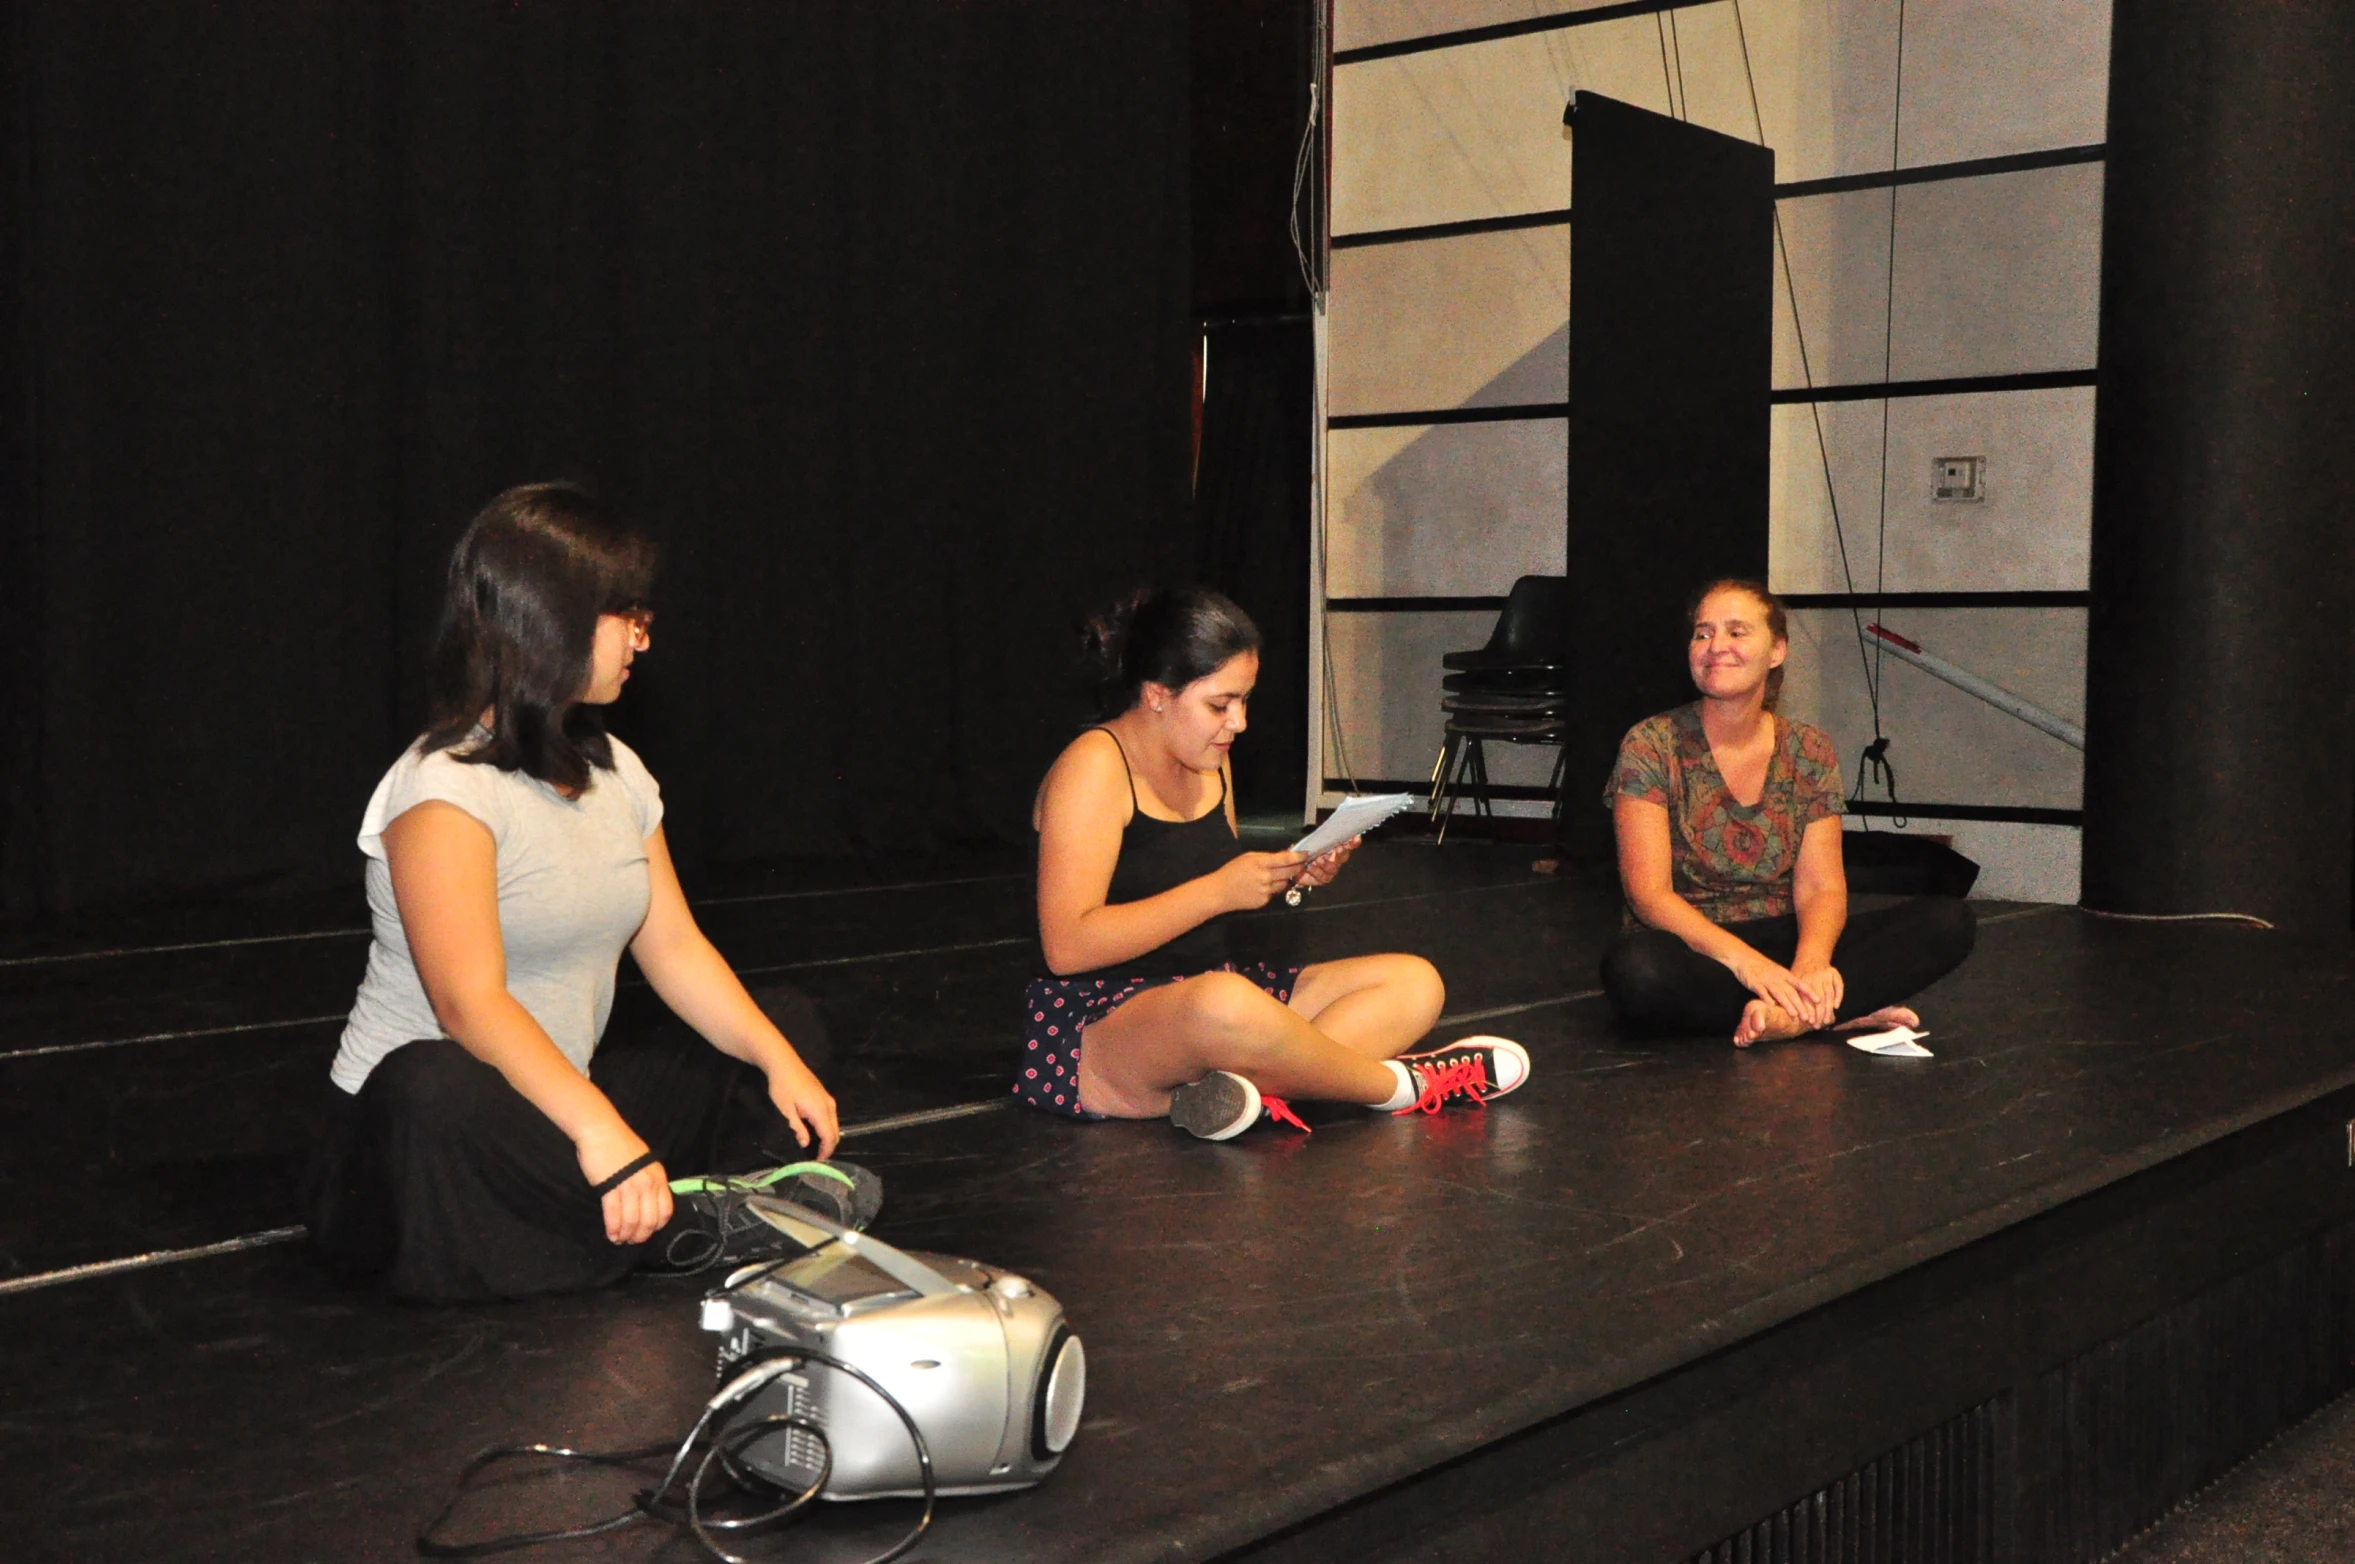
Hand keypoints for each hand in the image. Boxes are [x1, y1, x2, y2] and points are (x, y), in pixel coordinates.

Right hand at [577, 1122, 671, 1245]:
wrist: (601, 1131)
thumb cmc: (622, 1146)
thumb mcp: (645, 1164)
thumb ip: (650, 1182)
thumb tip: (648, 1205)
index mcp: (659, 1177)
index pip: (665, 1211)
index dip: (656, 1227)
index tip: (647, 1232)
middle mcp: (647, 1183)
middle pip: (649, 1220)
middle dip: (641, 1235)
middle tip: (632, 1241)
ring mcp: (629, 1185)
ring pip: (631, 1220)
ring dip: (625, 1235)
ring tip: (619, 1239)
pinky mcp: (609, 1187)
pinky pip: (614, 1215)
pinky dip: (613, 1228)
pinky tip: (611, 1234)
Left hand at [764, 1052, 840, 1160]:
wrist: (783, 1062)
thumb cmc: (782, 1086)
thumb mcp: (786, 1110)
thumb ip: (798, 1128)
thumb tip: (806, 1144)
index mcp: (820, 1110)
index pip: (829, 1136)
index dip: (826, 1151)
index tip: (818, 1163)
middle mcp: (829, 1105)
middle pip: (835, 1131)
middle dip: (829, 1146)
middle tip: (817, 1158)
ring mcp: (828, 1099)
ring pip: (834, 1123)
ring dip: (828, 1137)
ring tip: (816, 1147)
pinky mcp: (824, 1095)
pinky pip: (831, 1116)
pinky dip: (827, 1127)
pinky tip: (816, 1132)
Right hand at [1213, 850, 1308, 911]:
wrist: (1220, 892)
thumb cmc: (1232, 871)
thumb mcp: (1248, 858)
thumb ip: (1266, 857)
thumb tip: (1284, 856)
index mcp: (1260, 863)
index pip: (1285, 859)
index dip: (1298, 856)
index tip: (1306, 854)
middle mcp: (1265, 877)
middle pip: (1290, 872)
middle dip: (1297, 867)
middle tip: (1301, 864)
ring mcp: (1265, 891)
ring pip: (1284, 884)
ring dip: (1284, 879)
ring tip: (1274, 876)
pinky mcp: (1264, 901)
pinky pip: (1274, 893)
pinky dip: (1273, 889)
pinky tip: (1262, 886)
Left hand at [1294, 836, 1359, 888]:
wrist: (1290, 868)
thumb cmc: (1301, 853)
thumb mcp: (1308, 842)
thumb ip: (1316, 838)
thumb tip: (1324, 834)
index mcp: (1334, 848)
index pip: (1347, 844)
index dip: (1353, 842)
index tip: (1356, 838)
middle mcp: (1334, 859)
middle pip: (1343, 857)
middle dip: (1342, 852)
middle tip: (1339, 848)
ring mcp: (1329, 871)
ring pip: (1333, 868)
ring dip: (1327, 863)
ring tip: (1319, 859)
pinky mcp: (1323, 879)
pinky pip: (1323, 877)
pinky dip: (1317, 871)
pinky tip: (1310, 867)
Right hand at [1726, 949, 1834, 1031]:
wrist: (1745, 957)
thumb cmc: (1762, 967)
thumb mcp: (1778, 972)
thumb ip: (1787, 984)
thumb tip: (1800, 996)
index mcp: (1785, 975)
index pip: (1800, 984)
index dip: (1810, 992)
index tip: (1819, 1001)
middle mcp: (1778, 977)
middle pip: (1791, 992)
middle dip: (1801, 1005)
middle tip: (1808, 1017)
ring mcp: (1766, 980)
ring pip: (1779, 993)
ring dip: (1787, 1004)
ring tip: (1794, 1014)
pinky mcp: (1754, 982)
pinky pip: (1761, 991)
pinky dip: (1766, 998)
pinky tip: (1771, 1006)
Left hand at [1791, 963, 1844, 1023]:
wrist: (1811, 957)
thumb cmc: (1799, 973)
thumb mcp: (1792, 981)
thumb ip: (1793, 994)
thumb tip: (1789, 1012)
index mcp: (1802, 979)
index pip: (1806, 997)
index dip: (1809, 1010)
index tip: (1809, 1022)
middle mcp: (1815, 976)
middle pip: (1819, 997)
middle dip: (1819, 1013)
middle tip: (1818, 1026)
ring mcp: (1825, 974)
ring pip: (1829, 993)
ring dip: (1828, 1009)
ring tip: (1826, 1021)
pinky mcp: (1834, 972)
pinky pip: (1839, 985)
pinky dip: (1839, 996)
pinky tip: (1836, 1007)